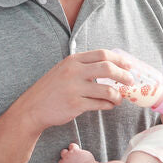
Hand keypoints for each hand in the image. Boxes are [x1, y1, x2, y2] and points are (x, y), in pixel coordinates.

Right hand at [17, 50, 134, 130]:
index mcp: (73, 60)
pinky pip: (100, 104)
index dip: (119, 59)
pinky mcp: (75, 105)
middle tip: (130, 81)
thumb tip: (110, 67)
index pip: (102, 54)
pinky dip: (108, 105)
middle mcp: (74, 71)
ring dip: (118, 95)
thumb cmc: (51, 89)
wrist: (32, 108)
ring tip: (119, 98)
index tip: (129, 65)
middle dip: (123, 75)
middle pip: (108, 68)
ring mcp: (74, 88)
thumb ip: (83, 67)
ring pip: (107, 89)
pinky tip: (109, 105)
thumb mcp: (64, 70)